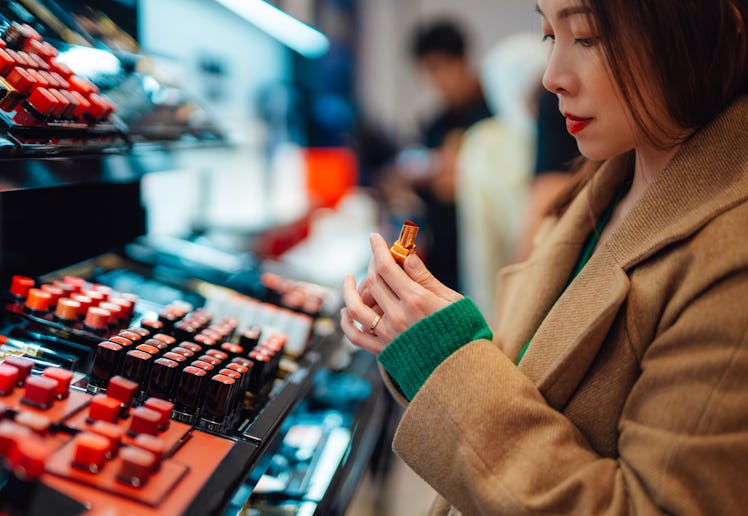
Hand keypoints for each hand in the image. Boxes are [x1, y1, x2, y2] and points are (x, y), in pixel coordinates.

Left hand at [341, 233, 461, 353]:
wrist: (460, 369)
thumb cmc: (461, 331)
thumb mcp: (451, 300)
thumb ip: (425, 278)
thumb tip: (407, 255)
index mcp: (416, 300)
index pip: (387, 267)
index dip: (378, 249)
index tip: (374, 238)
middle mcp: (398, 316)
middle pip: (373, 282)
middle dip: (372, 265)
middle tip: (376, 258)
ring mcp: (388, 334)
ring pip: (356, 307)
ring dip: (349, 290)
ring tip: (348, 279)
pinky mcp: (383, 351)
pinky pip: (356, 336)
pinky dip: (347, 323)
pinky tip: (345, 311)